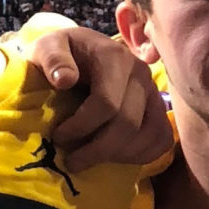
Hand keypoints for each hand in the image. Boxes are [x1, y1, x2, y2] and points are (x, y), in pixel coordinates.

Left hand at [28, 21, 173, 172]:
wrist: (80, 49)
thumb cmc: (61, 53)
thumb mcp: (46, 47)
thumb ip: (52, 58)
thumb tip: (65, 80)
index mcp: (113, 56)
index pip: (106, 103)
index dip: (81, 126)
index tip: (58, 137)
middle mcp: (140, 73)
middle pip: (128, 124)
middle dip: (98, 149)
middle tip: (72, 161)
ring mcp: (153, 90)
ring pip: (148, 135)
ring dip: (119, 156)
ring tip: (92, 160)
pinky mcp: (158, 106)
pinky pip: (162, 137)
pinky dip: (143, 154)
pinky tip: (116, 158)